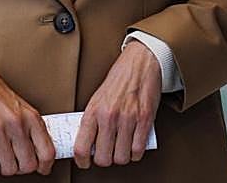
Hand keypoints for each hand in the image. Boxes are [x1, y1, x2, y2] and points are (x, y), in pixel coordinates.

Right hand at [0, 65, 54, 177]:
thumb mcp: (23, 109)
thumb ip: (32, 129)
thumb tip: (40, 153)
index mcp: (31, 117)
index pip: (47, 151)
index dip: (45, 166)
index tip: (41, 169)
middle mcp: (16, 123)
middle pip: (28, 164)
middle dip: (23, 169)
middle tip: (18, 165)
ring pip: (9, 168)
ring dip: (6, 170)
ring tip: (3, 164)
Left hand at [73, 39, 161, 167]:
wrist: (140, 62)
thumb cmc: (119, 79)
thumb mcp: (97, 98)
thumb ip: (92, 120)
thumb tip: (87, 143)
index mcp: (93, 110)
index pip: (81, 148)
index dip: (82, 161)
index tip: (85, 162)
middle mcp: (109, 116)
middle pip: (103, 158)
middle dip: (105, 159)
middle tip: (107, 152)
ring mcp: (128, 119)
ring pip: (122, 157)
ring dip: (122, 156)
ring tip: (122, 148)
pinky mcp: (145, 119)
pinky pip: (138, 150)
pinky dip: (136, 152)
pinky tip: (134, 145)